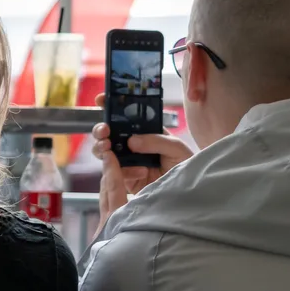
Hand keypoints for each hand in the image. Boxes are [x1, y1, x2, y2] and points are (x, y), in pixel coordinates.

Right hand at [91, 93, 193, 230]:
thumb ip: (156, 140)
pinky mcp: (125, 179)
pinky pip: (114, 174)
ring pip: (104, 153)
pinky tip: (140, 172)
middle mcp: (132, 145)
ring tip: (108, 149)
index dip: (111, 106)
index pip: (125, 116)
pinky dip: (122, 171)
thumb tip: (131, 140)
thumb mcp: (175, 147)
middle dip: (101, 130)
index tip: (101, 99)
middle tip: (104, 131)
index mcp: (144, 131)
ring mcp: (126, 162)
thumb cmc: (185, 164)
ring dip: (102, 149)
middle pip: (108, 134)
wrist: (188, 191)